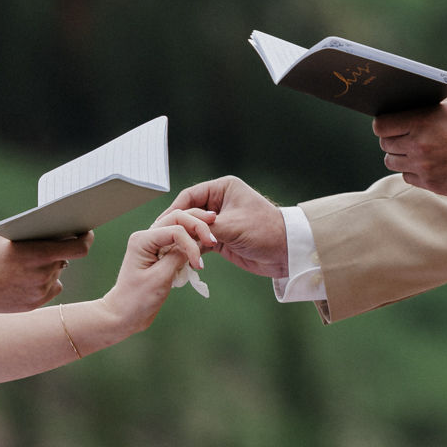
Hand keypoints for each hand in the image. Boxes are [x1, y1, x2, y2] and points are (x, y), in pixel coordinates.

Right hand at [0, 232, 91, 313]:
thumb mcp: (8, 237)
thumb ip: (33, 236)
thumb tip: (54, 231)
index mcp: (40, 253)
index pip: (80, 248)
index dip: (86, 239)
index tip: (85, 233)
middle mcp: (44, 273)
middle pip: (65, 259)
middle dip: (60, 251)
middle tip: (51, 244)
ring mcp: (40, 290)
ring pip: (56, 274)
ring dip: (50, 267)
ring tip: (31, 262)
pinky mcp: (33, 303)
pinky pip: (51, 289)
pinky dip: (46, 282)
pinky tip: (31, 277)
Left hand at [100, 209, 214, 335]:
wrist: (124, 314)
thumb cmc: (138, 299)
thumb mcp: (160, 278)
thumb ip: (177, 257)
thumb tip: (194, 243)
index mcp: (142, 240)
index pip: (175, 230)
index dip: (191, 244)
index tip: (198, 265)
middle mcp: (146, 236)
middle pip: (177, 218)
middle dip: (197, 226)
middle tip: (213, 239)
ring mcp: (152, 243)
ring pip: (179, 224)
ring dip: (196, 229)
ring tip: (211, 237)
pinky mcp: (159, 252)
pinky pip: (178, 239)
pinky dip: (191, 240)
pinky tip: (202, 244)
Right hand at [171, 176, 287, 277]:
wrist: (287, 252)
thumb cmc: (264, 231)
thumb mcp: (231, 226)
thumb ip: (204, 229)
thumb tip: (181, 235)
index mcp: (222, 189)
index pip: (190, 196)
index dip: (173, 210)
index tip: (160, 223)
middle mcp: (219, 203)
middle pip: (189, 213)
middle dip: (175, 226)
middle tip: (159, 238)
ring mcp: (220, 221)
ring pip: (193, 229)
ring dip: (183, 239)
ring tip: (165, 249)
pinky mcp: (222, 239)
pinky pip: (200, 242)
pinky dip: (192, 249)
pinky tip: (180, 256)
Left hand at [372, 95, 446, 197]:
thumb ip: (432, 101)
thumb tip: (415, 95)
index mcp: (421, 121)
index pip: (381, 125)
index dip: (383, 125)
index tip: (389, 125)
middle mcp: (418, 144)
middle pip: (385, 144)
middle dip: (392, 140)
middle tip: (404, 137)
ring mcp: (423, 165)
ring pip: (392, 162)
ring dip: (400, 156)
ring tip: (415, 151)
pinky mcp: (430, 183)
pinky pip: (407, 177)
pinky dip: (413, 171)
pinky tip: (426, 164)